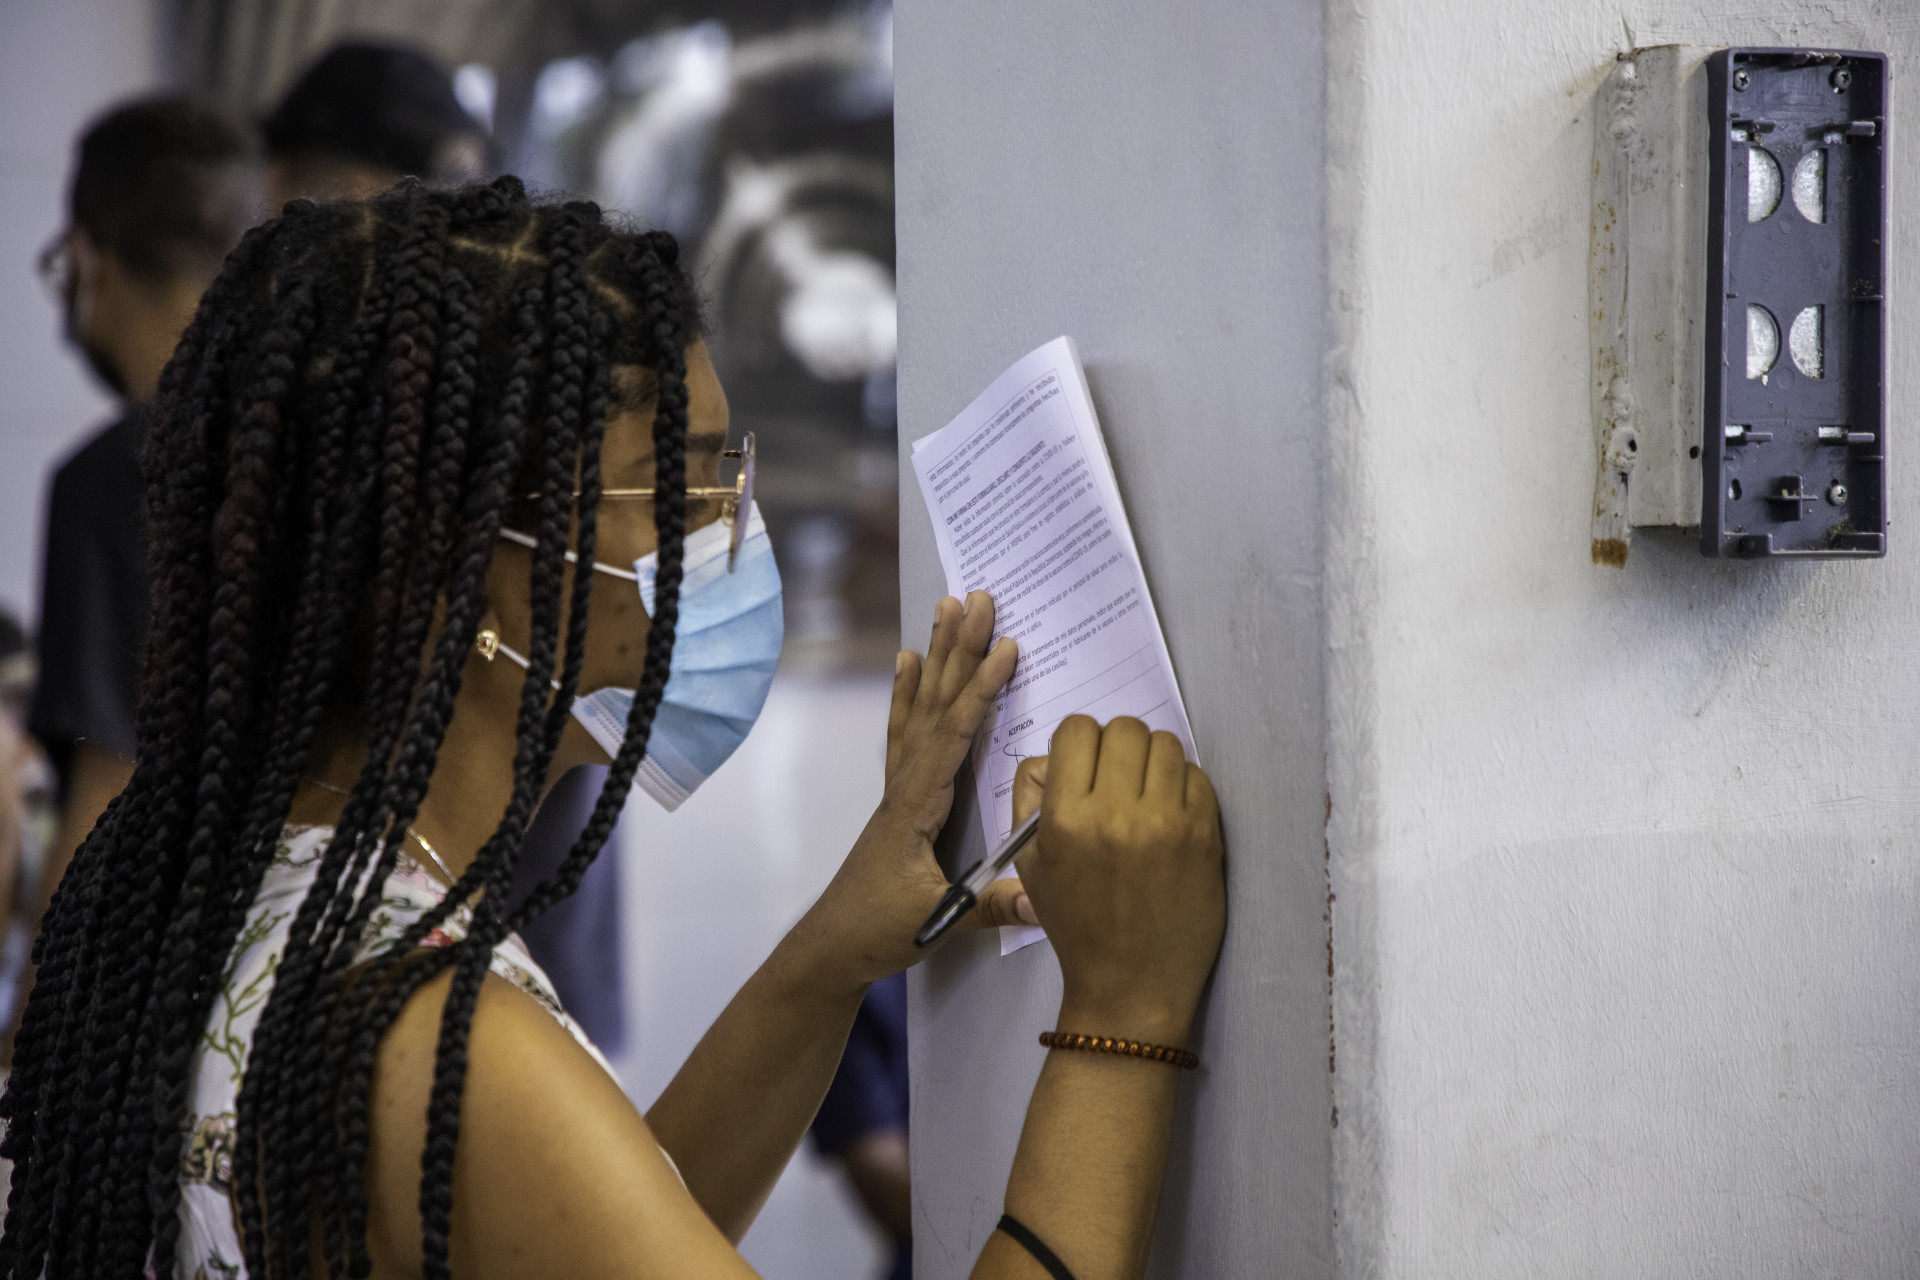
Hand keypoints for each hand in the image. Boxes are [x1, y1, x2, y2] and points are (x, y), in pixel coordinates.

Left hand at [795, 591, 1030, 988]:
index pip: (954, 736)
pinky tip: (909, 661)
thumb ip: (989, 907)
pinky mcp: (900, 798)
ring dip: (938, 656)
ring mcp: (900, 788)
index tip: (1008, 646)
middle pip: (937, 705)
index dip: (982, 690)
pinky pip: (905, 730)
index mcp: (917, 807)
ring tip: (946, 606)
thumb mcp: (936, 923)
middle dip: (960, 649)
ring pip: (921, 708)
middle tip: (978, 597)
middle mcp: (906, 785)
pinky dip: (909, 691)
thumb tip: (1041, 898)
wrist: (832, 946)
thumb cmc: (880, 932)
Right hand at [1013, 716, 1224, 1044]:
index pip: (1075, 730)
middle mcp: (1114, 813)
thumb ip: (1030, 798)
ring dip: (1154, 762)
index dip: (1079, 743)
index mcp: (1064, 818)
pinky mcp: (1204, 835)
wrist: (1130, 985)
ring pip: (1165, 744)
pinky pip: (1197, 776)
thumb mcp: (1028, 863)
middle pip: (1124, 728)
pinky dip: (1184, 786)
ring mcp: (1165, 822)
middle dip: (1119, 747)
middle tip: (1120, 779)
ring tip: (1148, 795)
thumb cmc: (1075, 924)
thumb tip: (1055, 754)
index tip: (1086, 767)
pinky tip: (1172, 816)